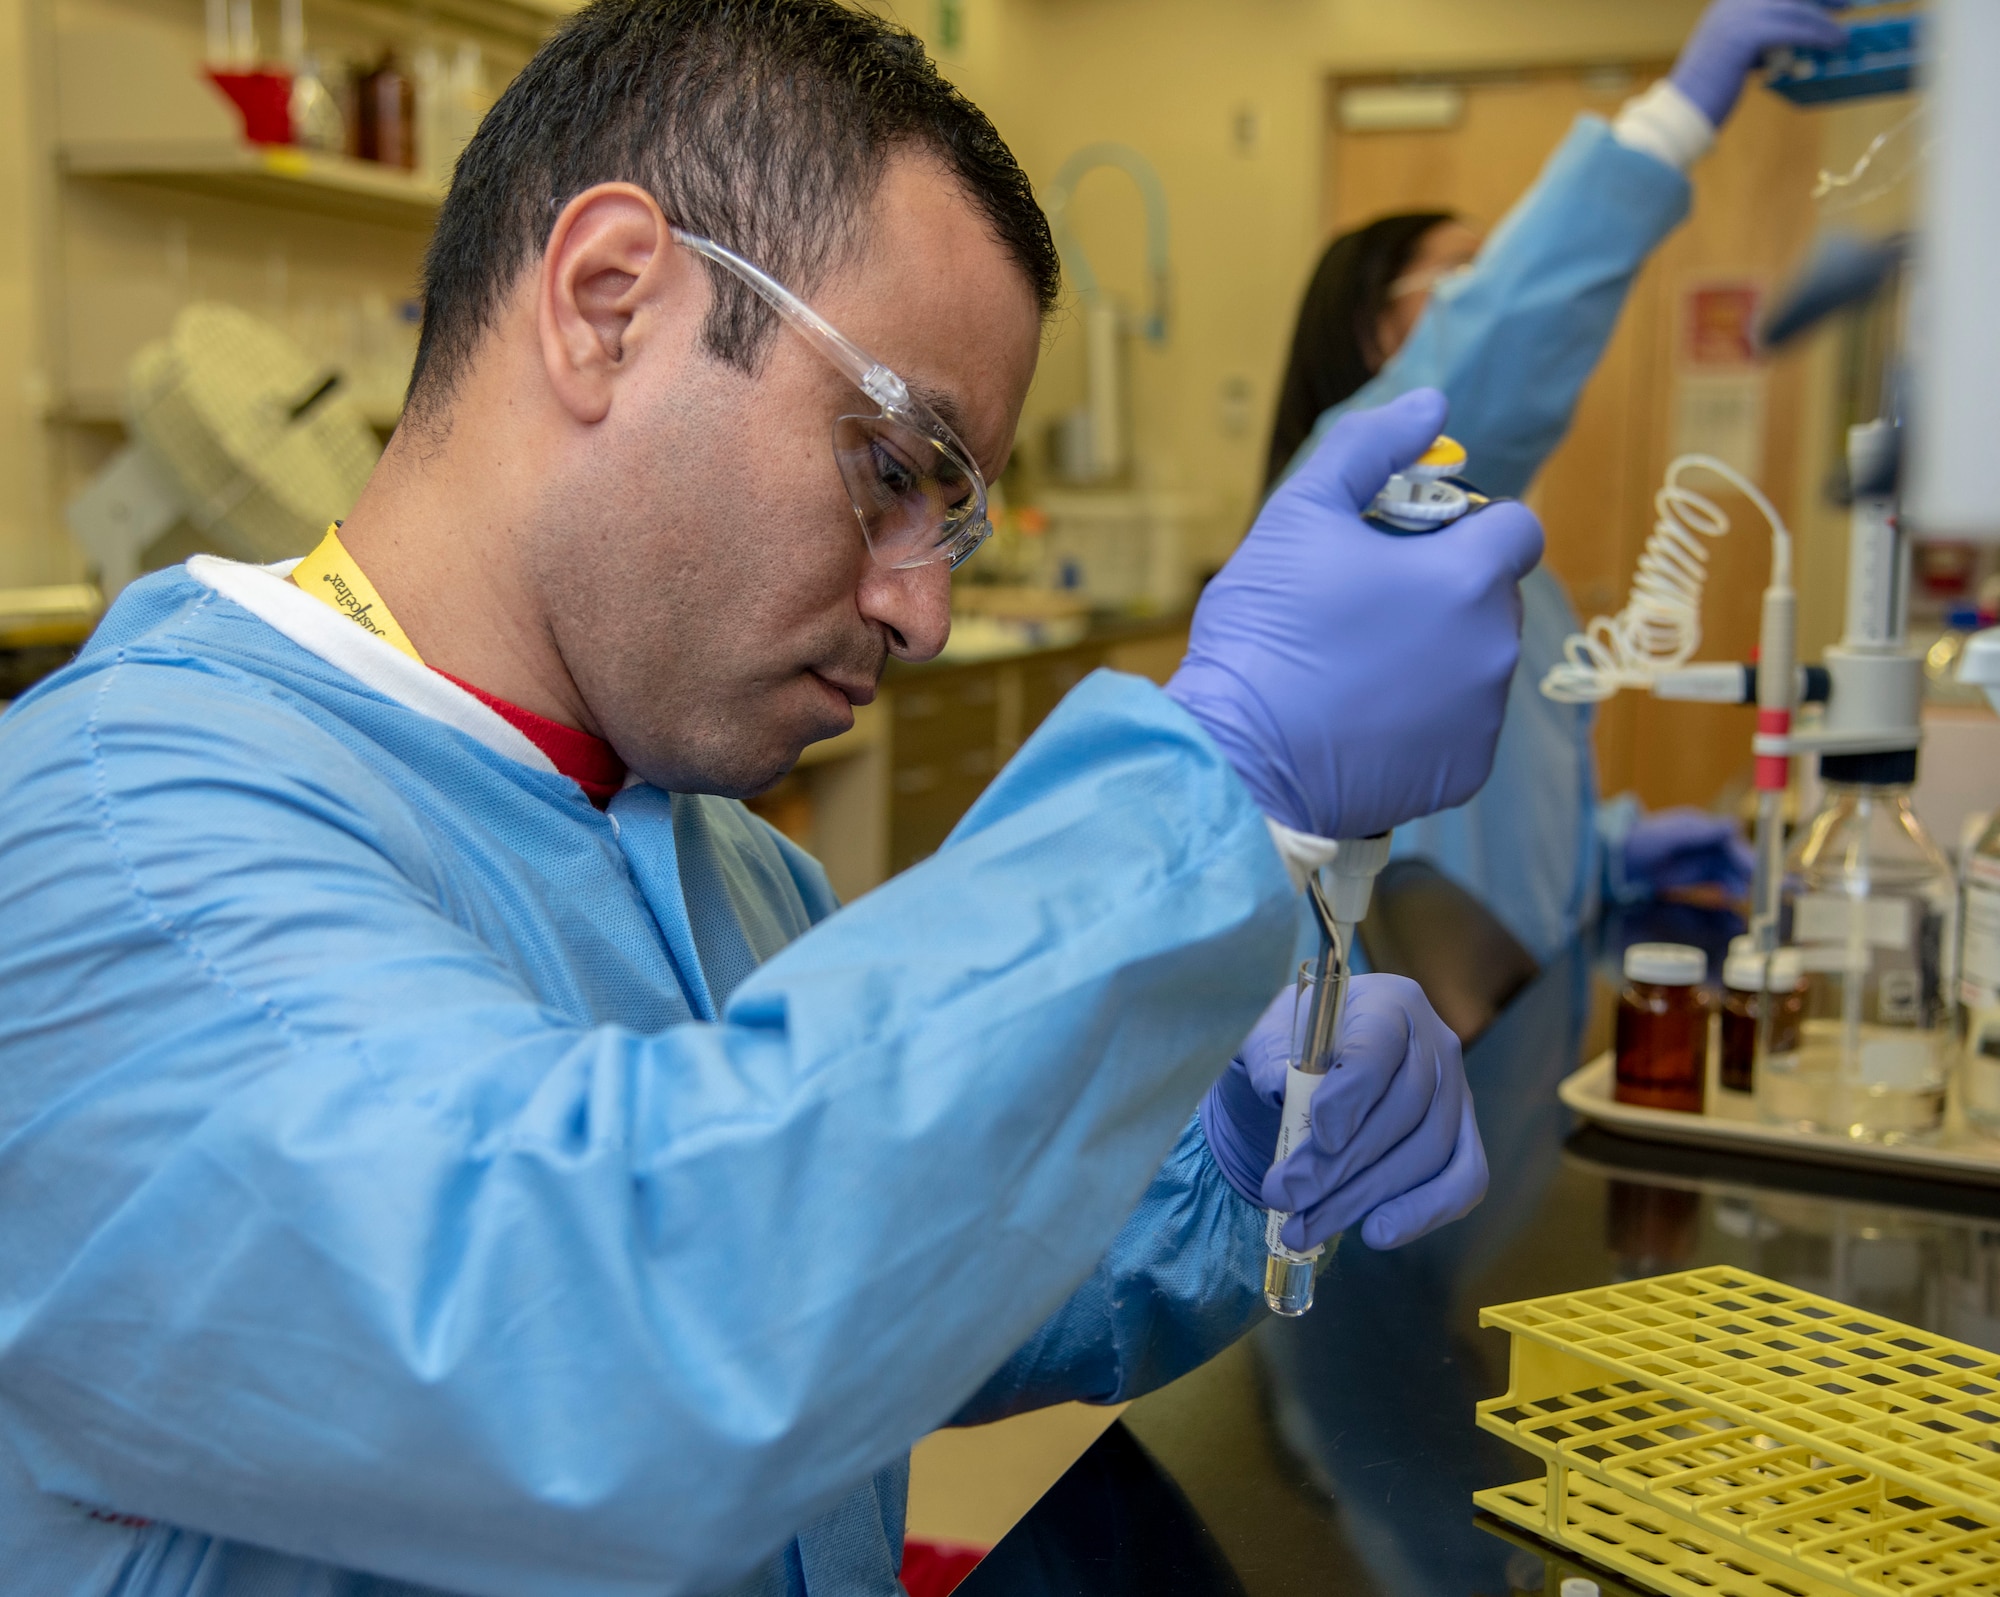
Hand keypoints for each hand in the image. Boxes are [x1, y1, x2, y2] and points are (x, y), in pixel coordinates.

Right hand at [1166, 389, 1542, 841]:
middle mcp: (1495, 648)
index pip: (1515, 528)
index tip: (1405, 546)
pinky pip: (1458, 729)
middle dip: (1444, 593)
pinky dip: (1423, 721)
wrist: (1238, 757)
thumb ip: (1371, 447)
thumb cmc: (1266, 629)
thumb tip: (1433, 402)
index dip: (1465, 527)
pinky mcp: (1465, 773)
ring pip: (1477, 665)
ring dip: (1435, 656)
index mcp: (1469, 577)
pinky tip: (1361, 720)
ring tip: (1355, 669)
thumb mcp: (1300, 514)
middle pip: (1493, 599)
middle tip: (1365, 608)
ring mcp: (1483, 718)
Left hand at [1198, 975, 1488, 1251]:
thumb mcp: (1266, 1043)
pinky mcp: (1463, 1138)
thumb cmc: (1289, 1053)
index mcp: (1387, 1003)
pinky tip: (1376, 1233)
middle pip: (1402, 1111)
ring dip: (1363, 1199)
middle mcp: (1435, 1043)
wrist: (1308, 1081)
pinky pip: (1462, 1180)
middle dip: (1339, 1165)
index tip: (1320, 1136)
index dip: (1353, 1095)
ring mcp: (1457, 1093)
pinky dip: (1422, 1213)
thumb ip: (1267, 1056)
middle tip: (1284, 1195)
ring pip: (1426, 1154)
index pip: (1379, 1047)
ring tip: (1303, 1227)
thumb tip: (1279, 1085)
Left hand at [1624, 808, 1754, 898]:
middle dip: (1752, 869)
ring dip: (1742, 880)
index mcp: (1698, 826)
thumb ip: (1700, 833)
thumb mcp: (1669, 837)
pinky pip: (1719, 880)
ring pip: (1730, 870)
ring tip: (1751, 893)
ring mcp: (1700, 858)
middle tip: (1769, 884)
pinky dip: (1729, 888)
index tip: (1757, 869)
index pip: (1729, 839)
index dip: (1744, 853)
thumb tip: (1733, 824)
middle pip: (1734, 856)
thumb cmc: (1638, 843)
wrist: (1616, 863)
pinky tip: (1734, 896)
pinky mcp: (1695, 874)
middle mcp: (1704, 841)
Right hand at [1670, 0, 1848, 125]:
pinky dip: (1819, 35)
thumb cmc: (1707, 92)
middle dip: (1820, 0)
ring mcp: (1737, 17)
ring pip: (1795, 9)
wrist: (1681, 111)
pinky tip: (1835, 43)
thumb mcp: (1733, 56)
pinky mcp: (1746, 36)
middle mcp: (1732, 4)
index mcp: (1727, 5)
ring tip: (1843, 36)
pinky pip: (1794, 29)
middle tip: (1847, 5)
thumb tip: (1788, 43)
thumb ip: (1757, 43)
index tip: (1829, 3)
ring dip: (1825, 21)